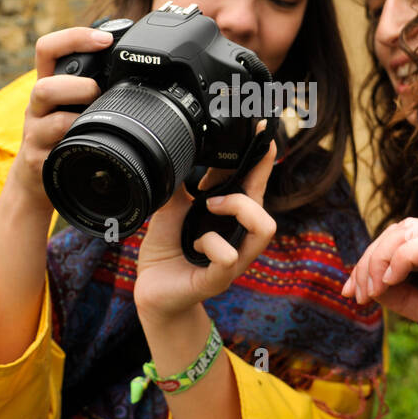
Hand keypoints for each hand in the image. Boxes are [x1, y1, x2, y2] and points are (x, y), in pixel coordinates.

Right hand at [9, 25, 113, 206]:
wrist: (39, 180)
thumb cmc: (66, 138)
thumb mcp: (75, 108)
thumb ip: (96, 90)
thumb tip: (142, 75)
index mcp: (50, 85)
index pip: (49, 49)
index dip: (75, 38)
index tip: (105, 39)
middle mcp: (38, 105)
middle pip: (44, 82)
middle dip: (77, 84)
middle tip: (99, 92)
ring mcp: (34, 131)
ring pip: (45, 107)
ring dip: (75, 108)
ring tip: (93, 117)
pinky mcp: (36, 158)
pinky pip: (51, 146)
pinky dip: (72, 141)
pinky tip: (88, 144)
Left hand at [133, 130, 277, 322]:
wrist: (150, 288)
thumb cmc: (167, 249)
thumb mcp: (171, 207)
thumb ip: (181, 183)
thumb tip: (180, 149)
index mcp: (230, 216)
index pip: (254, 183)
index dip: (262, 158)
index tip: (261, 131)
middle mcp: (239, 236)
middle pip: (267, 203)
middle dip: (250, 185)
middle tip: (211, 194)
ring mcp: (234, 259)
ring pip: (264, 228)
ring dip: (239, 210)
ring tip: (210, 209)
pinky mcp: (220, 279)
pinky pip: (229, 258)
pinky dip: (212, 245)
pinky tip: (195, 246)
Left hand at [341, 217, 417, 364]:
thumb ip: (410, 301)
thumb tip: (376, 293)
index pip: (398, 243)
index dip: (369, 263)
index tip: (352, 293)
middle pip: (398, 230)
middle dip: (368, 259)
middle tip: (356, 293)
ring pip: (409, 230)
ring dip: (380, 258)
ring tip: (372, 289)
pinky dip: (401, 258)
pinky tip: (390, 281)